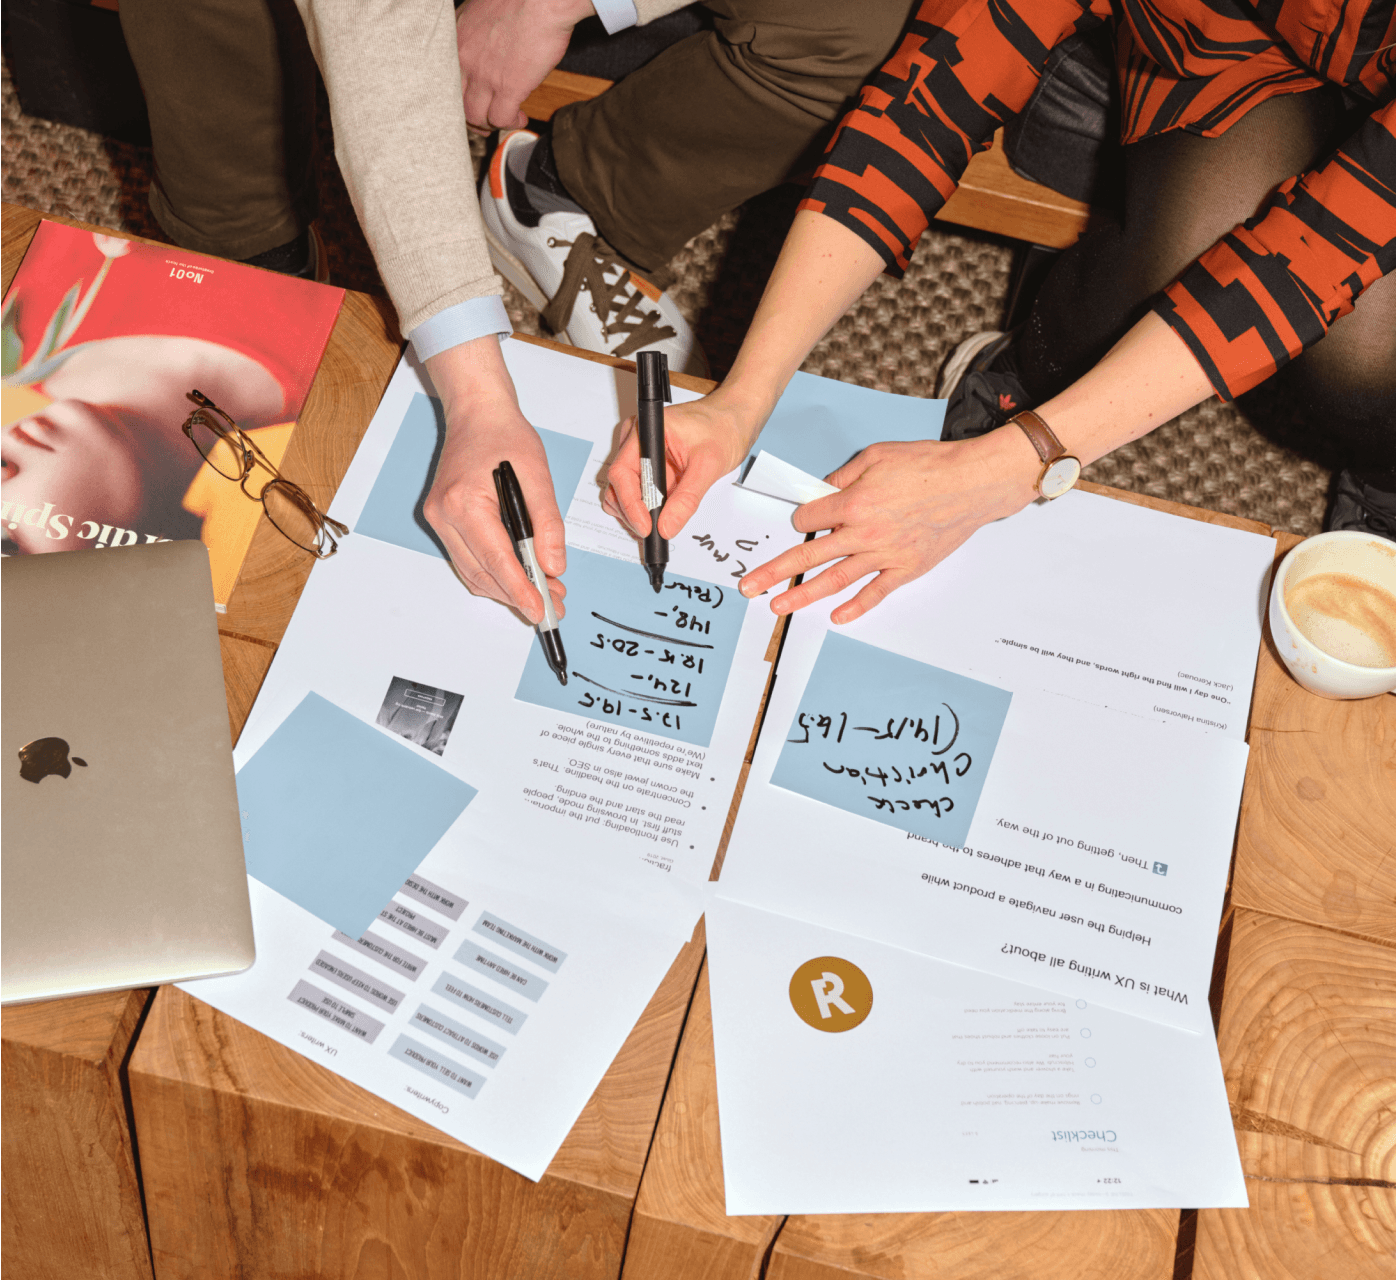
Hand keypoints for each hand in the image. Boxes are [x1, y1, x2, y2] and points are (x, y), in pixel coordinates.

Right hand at [423, 337, 564, 622]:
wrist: (477, 413)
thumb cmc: (504, 435)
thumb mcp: (538, 475)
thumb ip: (547, 523)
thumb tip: (553, 566)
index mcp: (464, 501)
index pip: (496, 559)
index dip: (520, 590)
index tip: (539, 610)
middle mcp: (444, 514)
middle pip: (482, 573)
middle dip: (518, 595)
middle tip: (553, 606)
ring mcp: (439, 519)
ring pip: (473, 572)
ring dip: (507, 589)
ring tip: (544, 594)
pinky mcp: (443, 521)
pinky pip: (468, 559)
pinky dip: (494, 574)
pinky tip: (521, 578)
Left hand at [456, 0, 593, 133]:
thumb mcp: (482, 11)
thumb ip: (475, 34)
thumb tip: (484, 50)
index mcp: (455, 39)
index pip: (444, 80)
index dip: (457, 96)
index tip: (471, 99)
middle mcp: (464, 59)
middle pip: (456, 104)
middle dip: (471, 117)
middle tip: (485, 121)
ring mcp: (484, 76)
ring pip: (475, 116)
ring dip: (490, 123)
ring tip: (506, 118)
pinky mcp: (508, 87)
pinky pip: (501, 119)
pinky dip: (511, 123)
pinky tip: (520, 117)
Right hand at [601, 391, 766, 538]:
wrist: (733, 419)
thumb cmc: (723, 428)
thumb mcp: (709, 465)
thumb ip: (687, 498)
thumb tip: (667, 525)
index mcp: (647, 430)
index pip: (622, 473)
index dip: (630, 504)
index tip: (645, 526)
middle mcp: (637, 440)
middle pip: (617, 485)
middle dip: (631, 513)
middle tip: (654, 530)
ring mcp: (641, 453)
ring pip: (623, 492)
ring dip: (636, 513)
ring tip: (660, 523)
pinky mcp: (648, 465)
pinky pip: (638, 492)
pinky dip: (645, 508)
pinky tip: (661, 514)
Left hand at [737, 427, 1042, 623]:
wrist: (973, 483)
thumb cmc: (930, 465)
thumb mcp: (878, 455)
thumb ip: (845, 474)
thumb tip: (825, 490)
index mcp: (853, 502)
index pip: (808, 518)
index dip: (801, 518)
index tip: (805, 519)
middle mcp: (864, 533)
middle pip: (808, 556)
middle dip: (773, 572)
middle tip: (749, 587)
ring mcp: (885, 555)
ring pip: (834, 580)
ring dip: (802, 595)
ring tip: (778, 606)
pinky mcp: (906, 569)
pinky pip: (874, 593)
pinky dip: (855, 607)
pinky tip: (836, 617)